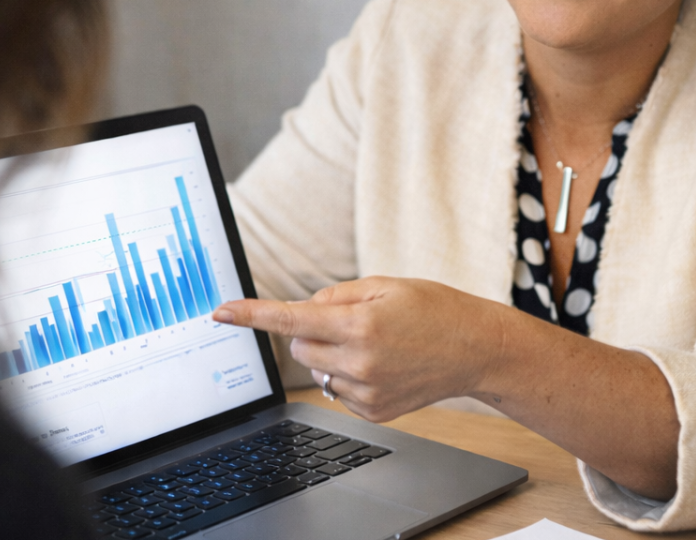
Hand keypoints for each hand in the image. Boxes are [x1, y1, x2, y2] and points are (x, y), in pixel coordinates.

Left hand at [213, 277, 503, 421]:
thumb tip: (305, 311)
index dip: (251, 314)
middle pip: (300, 344)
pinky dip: (349, 373)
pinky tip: (382, 364)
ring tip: (376, 342)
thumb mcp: (385, 284)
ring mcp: (367, 391)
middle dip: (312, 329)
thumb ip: (338, 294)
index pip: (292, 318)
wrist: (473, 348)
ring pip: (318, 368)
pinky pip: (338, 389)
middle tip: (351, 320)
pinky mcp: (374, 411)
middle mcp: (359, 361)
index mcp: (360, 324)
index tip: (221, 311)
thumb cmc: (433, 308)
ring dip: (332, 352)